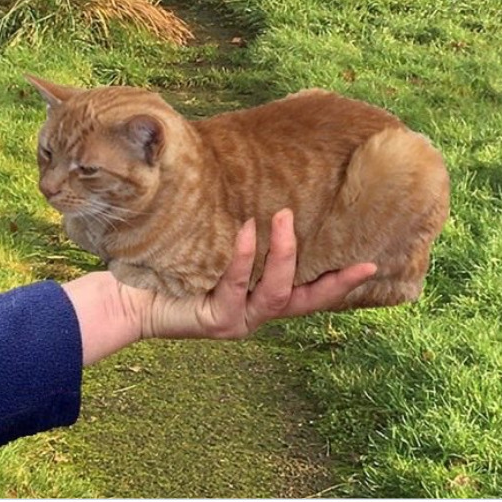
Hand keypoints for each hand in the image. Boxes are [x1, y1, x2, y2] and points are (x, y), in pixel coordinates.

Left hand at [63, 209, 375, 364]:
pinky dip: (243, 257)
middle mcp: (256, 314)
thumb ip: (243, 231)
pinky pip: (235, 286)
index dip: (343, 281)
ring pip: (276, 293)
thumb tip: (261, 181)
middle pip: (306, 299)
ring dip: (284, 255)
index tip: (371, 263)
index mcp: (263, 299)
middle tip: (351, 250)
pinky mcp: (214, 320)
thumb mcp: (216, 246)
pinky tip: (245, 230)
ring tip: (286, 218)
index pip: (313, 293)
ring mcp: (238, 320)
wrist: (130, 297)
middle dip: (332, 277)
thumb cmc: (176, 265)